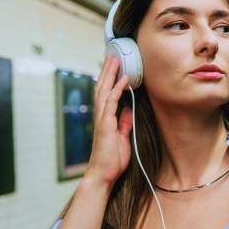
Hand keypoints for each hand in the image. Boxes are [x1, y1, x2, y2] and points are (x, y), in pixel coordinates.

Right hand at [84, 55, 133, 187]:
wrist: (104, 174)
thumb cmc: (112, 159)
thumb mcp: (122, 137)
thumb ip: (124, 123)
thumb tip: (127, 110)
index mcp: (105, 118)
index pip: (105, 93)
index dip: (109, 78)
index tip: (114, 65)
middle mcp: (101, 116)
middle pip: (102, 87)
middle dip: (107, 70)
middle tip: (112, 54)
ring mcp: (102, 119)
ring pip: (104, 91)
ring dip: (111, 74)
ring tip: (116, 59)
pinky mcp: (106, 125)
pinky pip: (111, 103)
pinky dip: (117, 89)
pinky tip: (123, 79)